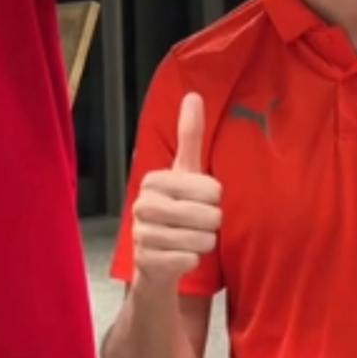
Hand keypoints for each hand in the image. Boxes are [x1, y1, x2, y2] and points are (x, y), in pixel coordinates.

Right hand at [133, 94, 222, 287]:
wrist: (154, 260)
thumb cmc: (175, 210)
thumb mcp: (185, 173)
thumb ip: (189, 136)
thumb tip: (193, 95)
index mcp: (155, 180)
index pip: (212, 189)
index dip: (214, 200)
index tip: (198, 201)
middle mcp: (144, 204)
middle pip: (210, 216)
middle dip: (211, 224)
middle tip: (194, 224)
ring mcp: (143, 234)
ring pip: (202, 240)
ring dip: (203, 244)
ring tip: (187, 240)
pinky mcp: (147, 262)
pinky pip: (190, 260)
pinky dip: (191, 261)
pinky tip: (178, 256)